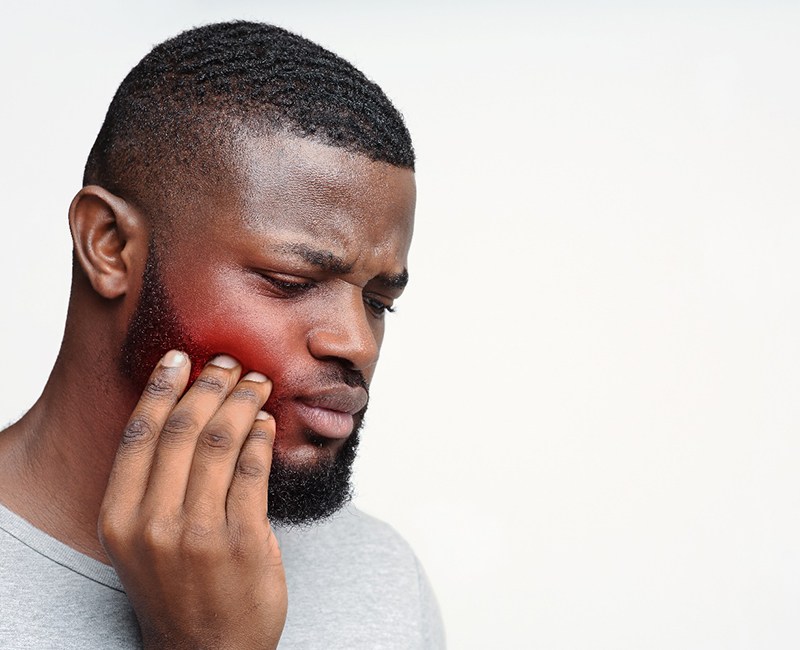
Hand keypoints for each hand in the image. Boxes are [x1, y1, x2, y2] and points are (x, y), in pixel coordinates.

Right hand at [98, 351, 286, 649]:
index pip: (140, 435)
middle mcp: (153, 523)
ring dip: (242, 403)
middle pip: (183, 430)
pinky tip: (267, 422)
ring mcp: (199, 533)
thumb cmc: (177, 589)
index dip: (161, 389)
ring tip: (257, 383)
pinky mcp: (243, 540)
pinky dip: (262, 437)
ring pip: (220, 442)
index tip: (179, 358)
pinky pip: (253, 470)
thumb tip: (185, 413)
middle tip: (229, 362)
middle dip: (209, 385)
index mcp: (120, 519)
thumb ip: (153, 486)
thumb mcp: (142, 542)